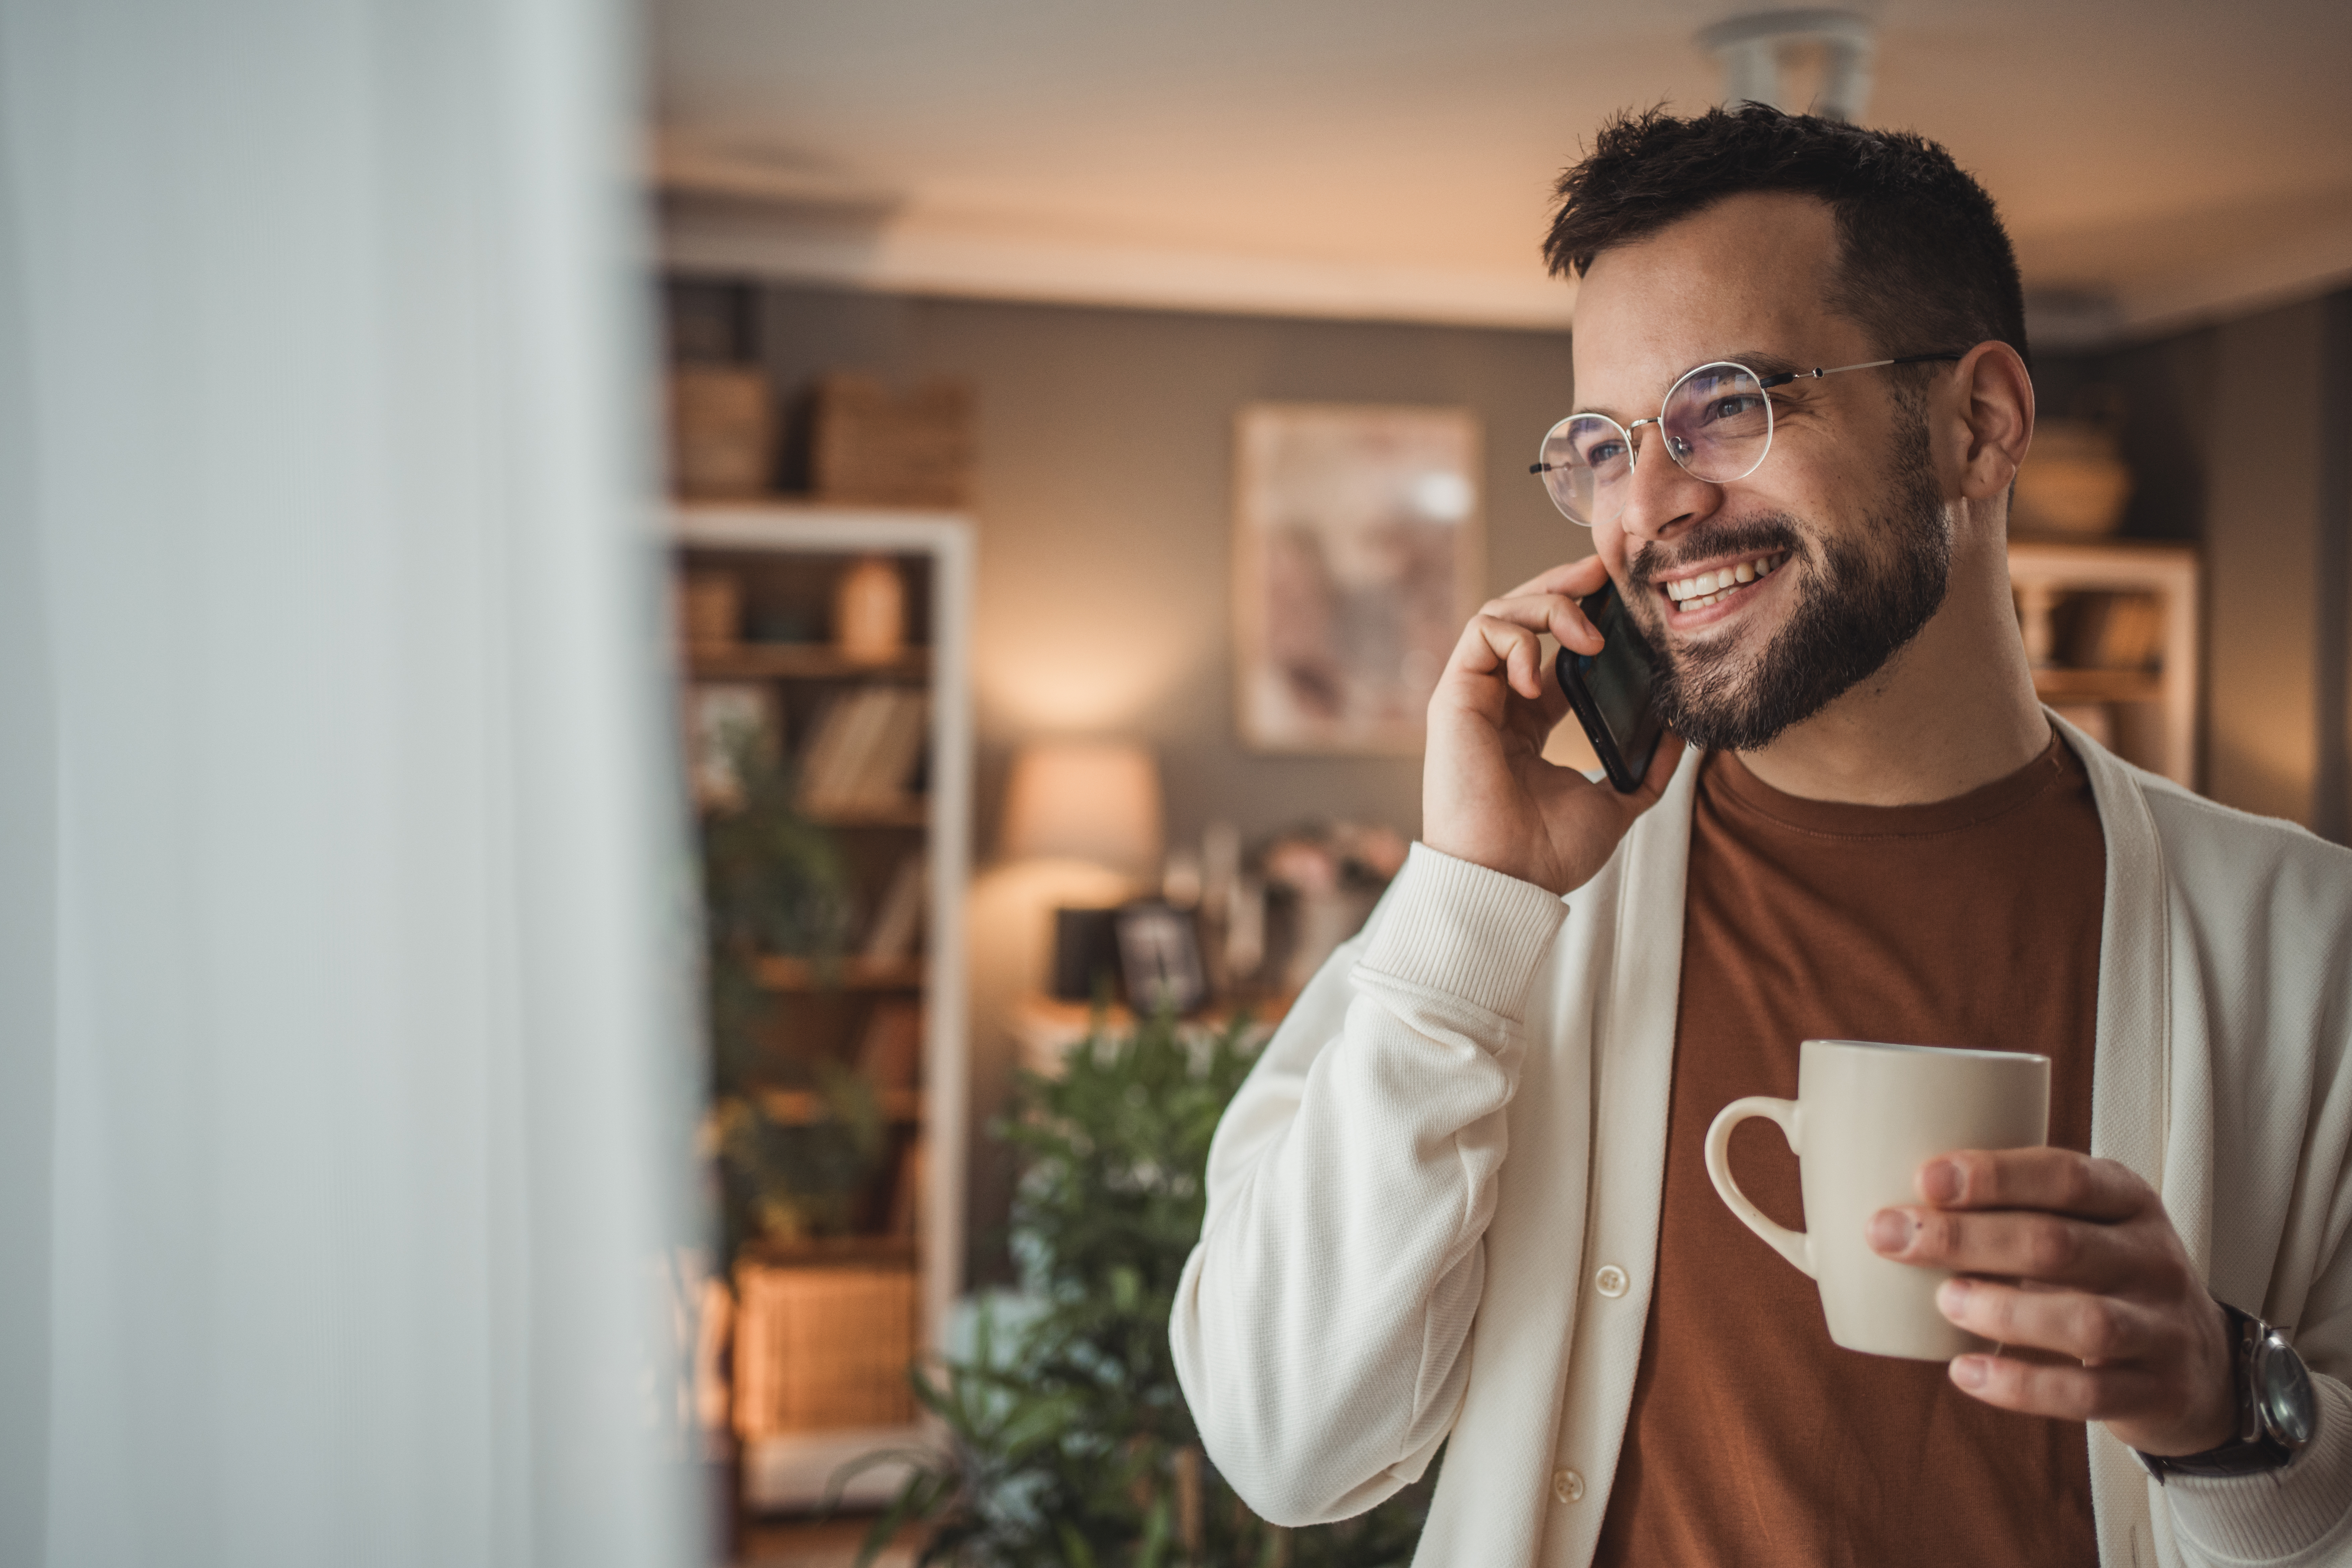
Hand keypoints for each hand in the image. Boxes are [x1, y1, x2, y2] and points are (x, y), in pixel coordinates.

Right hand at [1421, 558, 1683, 894]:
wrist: (1508, 881)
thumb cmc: (1548, 853)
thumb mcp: (1616, 802)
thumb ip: (1647, 768)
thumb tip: (1680, 731)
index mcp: (1529, 723)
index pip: (1552, 649)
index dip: (1584, 614)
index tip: (1622, 598)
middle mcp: (1498, 702)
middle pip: (1523, 617)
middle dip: (1564, 585)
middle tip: (1605, 572)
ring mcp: (1473, 697)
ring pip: (1500, 613)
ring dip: (1548, 607)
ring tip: (1588, 634)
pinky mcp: (1453, 697)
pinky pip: (1480, 633)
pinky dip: (1516, 638)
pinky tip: (1541, 673)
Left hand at [1866, 1148, 2236, 1454]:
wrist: (2202, 1364)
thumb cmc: (2105, 1277)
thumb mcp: (2081, 1225)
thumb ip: (2010, 1208)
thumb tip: (1885, 1199)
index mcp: (2129, 1201)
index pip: (2065, 1175)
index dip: (1994, 1175)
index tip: (1924, 1178)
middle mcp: (2152, 1258)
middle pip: (2059, 1243)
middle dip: (1967, 1238)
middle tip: (1892, 1236)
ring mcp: (2162, 1328)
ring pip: (2084, 1319)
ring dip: (2003, 1310)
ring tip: (1944, 1301)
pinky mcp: (2157, 1392)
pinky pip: (2087, 1394)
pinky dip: (2022, 1386)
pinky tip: (1967, 1373)